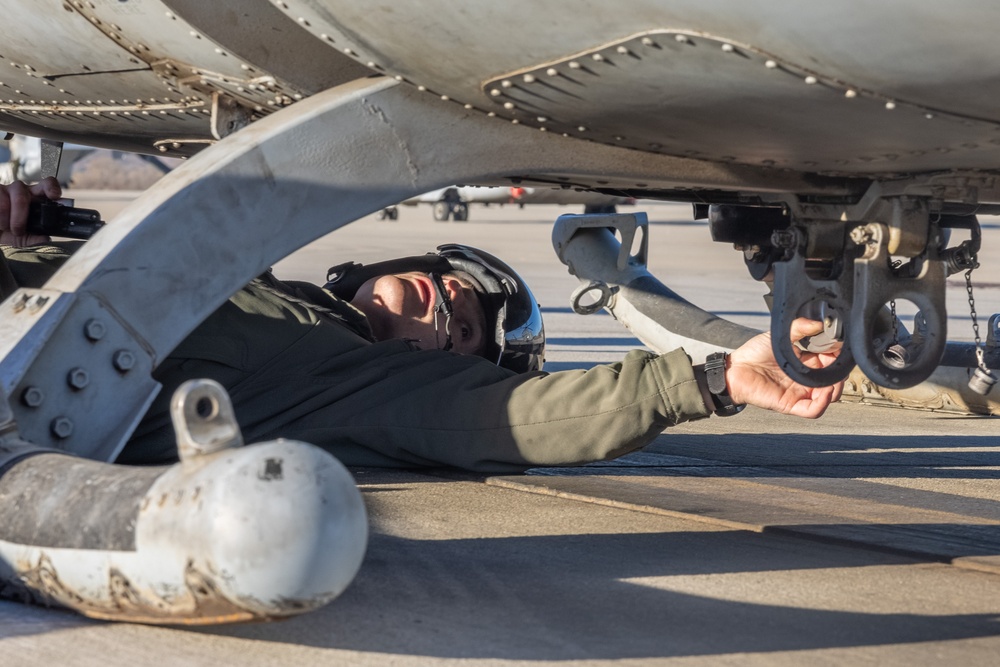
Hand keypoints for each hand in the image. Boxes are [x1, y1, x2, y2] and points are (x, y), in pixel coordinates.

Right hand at [0, 177, 61, 246]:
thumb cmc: (9, 232)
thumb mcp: (23, 238)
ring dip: (5, 221)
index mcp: (36, 198)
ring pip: (5, 204)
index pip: (47, 184)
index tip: (54, 196)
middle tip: (18, 230)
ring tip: (4, 227)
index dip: (51, 187)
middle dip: (20, 217)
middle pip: (22, 197)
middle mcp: (22, 190)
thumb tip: (45, 238)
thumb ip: (34, 238)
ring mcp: (5, 189)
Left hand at [725, 318, 844, 417]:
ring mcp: (799, 393)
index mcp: (806, 362)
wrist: (734, 368)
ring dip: (836, 388)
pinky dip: (823, 403)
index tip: (840, 346)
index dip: (838, 355)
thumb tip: (819, 323)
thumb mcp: (780, 335)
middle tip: (838, 362)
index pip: (831, 361)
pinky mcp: (791, 405)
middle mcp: (805, 379)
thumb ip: (800, 327)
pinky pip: (813, 410)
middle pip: (834, 381)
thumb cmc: (754, 354)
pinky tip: (826, 391)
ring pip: (829, 397)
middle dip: (841, 372)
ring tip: (833, 377)